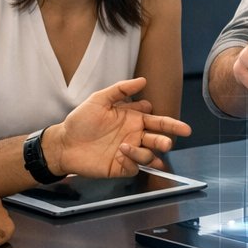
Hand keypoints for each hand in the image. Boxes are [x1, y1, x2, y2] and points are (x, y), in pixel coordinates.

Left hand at [50, 78, 192, 178]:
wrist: (63, 143)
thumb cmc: (80, 121)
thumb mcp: (99, 99)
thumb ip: (121, 90)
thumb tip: (143, 80)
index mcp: (134, 120)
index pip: (159, 122)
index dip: (172, 125)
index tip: (184, 128)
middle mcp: (134, 136)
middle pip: (158, 140)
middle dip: (165, 141)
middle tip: (166, 143)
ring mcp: (128, 153)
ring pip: (148, 155)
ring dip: (143, 153)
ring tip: (125, 147)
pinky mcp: (120, 167)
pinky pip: (134, 168)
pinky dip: (132, 162)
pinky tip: (121, 155)